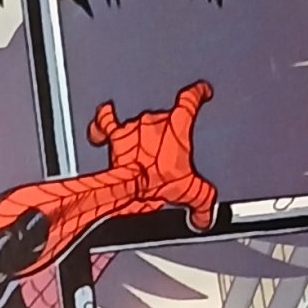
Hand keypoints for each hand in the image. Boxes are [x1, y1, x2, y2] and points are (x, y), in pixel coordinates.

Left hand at [87, 80, 215, 230]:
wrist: (130, 187)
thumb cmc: (158, 182)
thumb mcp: (192, 192)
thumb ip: (203, 201)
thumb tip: (205, 218)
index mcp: (177, 125)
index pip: (190, 100)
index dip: (197, 93)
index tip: (201, 90)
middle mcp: (154, 120)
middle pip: (162, 117)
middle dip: (165, 135)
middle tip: (166, 156)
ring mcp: (133, 127)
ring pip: (138, 123)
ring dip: (141, 136)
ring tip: (143, 154)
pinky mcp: (115, 136)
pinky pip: (106, 122)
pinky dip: (103, 118)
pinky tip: (105, 114)